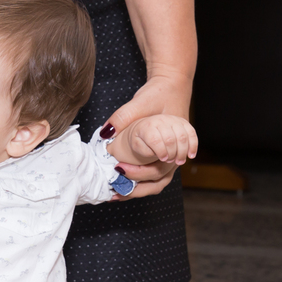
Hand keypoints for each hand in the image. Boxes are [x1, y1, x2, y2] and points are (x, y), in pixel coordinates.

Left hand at [102, 72, 192, 196]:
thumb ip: (123, 117)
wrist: (171, 86)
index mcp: (172, 140)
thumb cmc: (158, 94)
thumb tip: (106, 133)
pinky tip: (124, 188)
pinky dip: (141, 184)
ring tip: (116, 194)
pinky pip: (157, 176)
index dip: (139, 172)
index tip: (119, 168)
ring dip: (139, 189)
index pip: (160, 164)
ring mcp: (173, 155)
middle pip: (159, 178)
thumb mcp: (140, 103)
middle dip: (135, 185)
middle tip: (114, 185)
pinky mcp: (167, 156)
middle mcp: (176, 151)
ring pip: (159, 180)